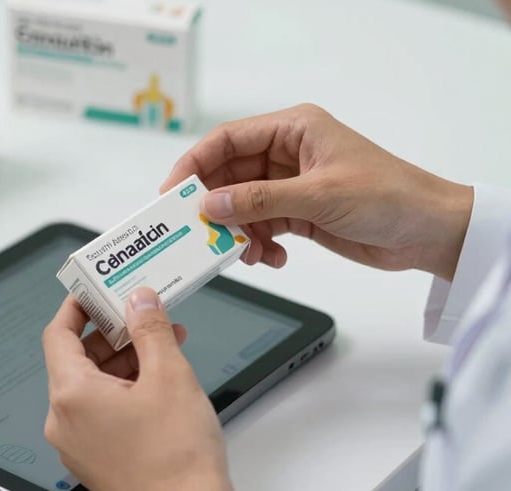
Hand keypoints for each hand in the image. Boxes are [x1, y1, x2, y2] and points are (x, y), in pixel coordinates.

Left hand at [42, 288, 232, 490]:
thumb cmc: (176, 461)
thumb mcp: (169, 376)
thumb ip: (150, 329)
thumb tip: (140, 301)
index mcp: (72, 396)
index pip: (58, 334)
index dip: (77, 307)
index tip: (93, 289)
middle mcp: (65, 421)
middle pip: (78, 358)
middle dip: (113, 332)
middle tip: (140, 313)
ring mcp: (78, 442)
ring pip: (93, 384)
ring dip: (125, 359)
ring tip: (163, 343)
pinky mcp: (97, 456)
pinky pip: (102, 409)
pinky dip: (125, 387)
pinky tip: (159, 376)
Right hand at [161, 104, 472, 280]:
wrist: (429, 231)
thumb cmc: (388, 195)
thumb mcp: (318, 195)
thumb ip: (259, 201)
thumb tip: (210, 205)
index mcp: (294, 129)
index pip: (227, 140)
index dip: (194, 164)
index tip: (173, 193)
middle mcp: (288, 153)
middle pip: (230, 176)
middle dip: (216, 206)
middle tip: (198, 232)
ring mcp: (292, 185)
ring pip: (243, 206)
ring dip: (239, 232)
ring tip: (249, 253)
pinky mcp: (299, 213)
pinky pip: (262, 226)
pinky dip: (261, 244)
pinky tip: (274, 257)